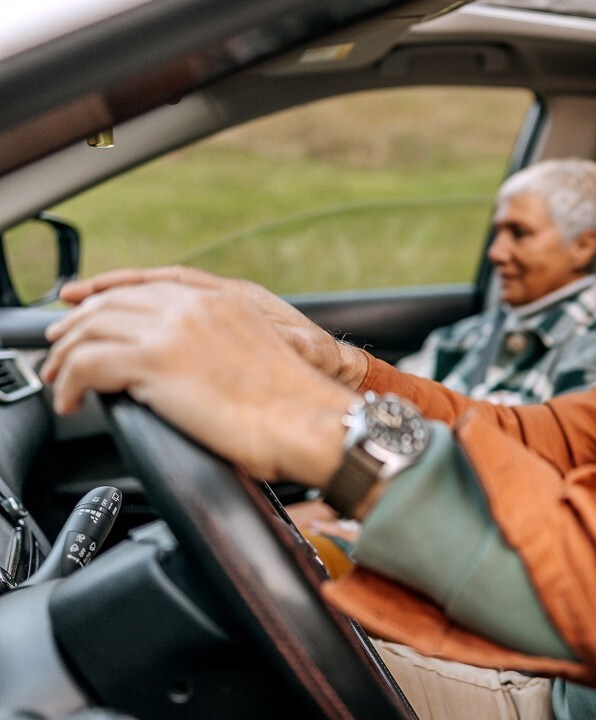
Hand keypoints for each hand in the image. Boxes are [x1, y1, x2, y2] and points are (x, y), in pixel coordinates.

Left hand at [43, 281, 354, 485]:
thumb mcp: (259, 354)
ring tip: (59, 378)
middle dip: (79, 321)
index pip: (151, 282)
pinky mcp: (156, 362)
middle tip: (60, 346)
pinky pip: (88, 362)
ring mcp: (175, 329)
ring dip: (67, 353)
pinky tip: (73, 399)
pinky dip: (70, 382)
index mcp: (226, 299)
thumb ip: (224, 345)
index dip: (110, 291)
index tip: (85, 304)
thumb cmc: (296, 405)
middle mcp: (197, 305)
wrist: (311, 419)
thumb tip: (196, 366)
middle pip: (115, 300)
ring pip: (93, 326)